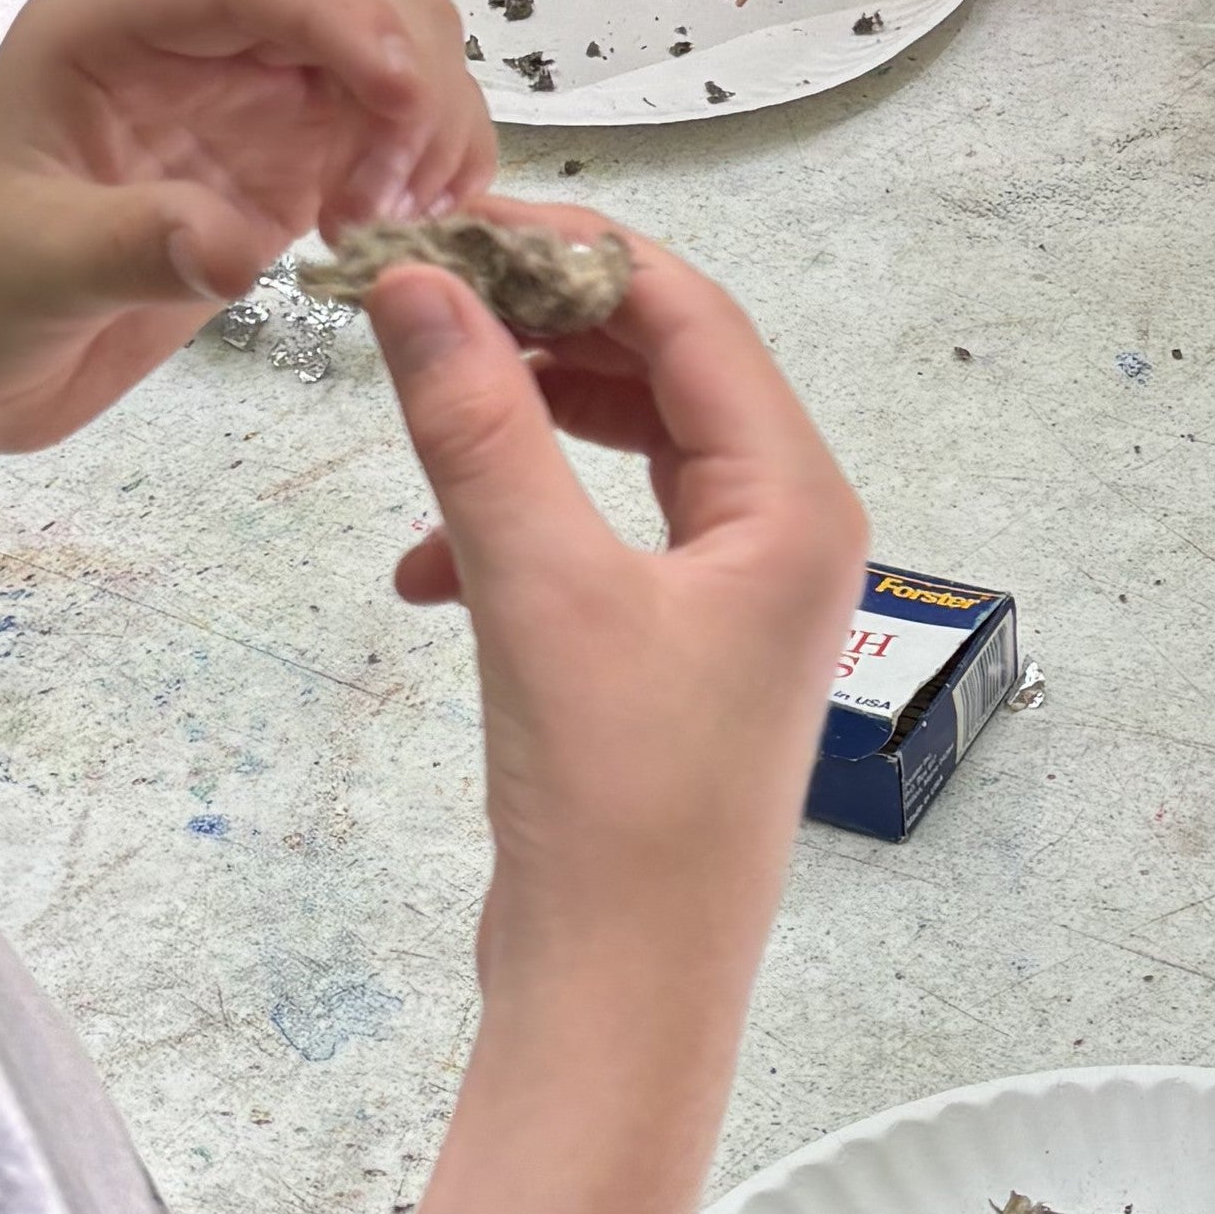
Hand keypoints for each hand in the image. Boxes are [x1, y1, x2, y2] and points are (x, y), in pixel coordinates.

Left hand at [0, 0, 488, 468]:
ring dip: (431, 121)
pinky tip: (406, 235)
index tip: (402, 98)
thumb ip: (128, 244)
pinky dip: (426, 172)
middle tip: (400, 191)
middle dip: (408, 69)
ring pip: (395, 52)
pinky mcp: (284, 170)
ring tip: (401, 221)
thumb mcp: (20, 265)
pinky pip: (391, 137)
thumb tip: (240, 248)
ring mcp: (250, 100)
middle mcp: (197, 39)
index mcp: (114, 20)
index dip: (343, 16)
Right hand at [368, 230, 866, 1003]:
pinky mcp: (676, 648)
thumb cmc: (616, 810)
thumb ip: (478, 426)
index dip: (574, 251)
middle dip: (540, 328)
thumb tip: (419, 287)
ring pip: (625, 449)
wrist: (622, 993)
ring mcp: (736, 594)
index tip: (456, 220)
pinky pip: (598, 534)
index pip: (691, 314)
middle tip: (423, 292)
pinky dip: (514, 526)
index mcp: (795, 502)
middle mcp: (787, 534)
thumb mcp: (534, 590)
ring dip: (520, 425)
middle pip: (663, 367)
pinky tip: (427, 570)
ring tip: (422, 407)